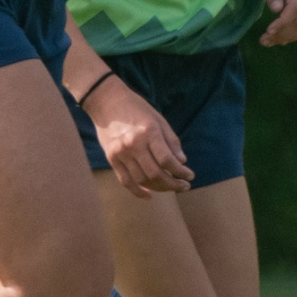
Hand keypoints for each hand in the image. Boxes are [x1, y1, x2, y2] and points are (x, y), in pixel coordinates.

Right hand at [84, 76, 193, 198]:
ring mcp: (121, 152)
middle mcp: (133, 144)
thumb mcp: (158, 119)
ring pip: (142, 180)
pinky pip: (125, 181)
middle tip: (184, 186)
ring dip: (159, 188)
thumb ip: (171, 141)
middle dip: (173, 184)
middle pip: (155, 173)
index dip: (181, 172)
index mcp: (148, 132)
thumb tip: (182, 162)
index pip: (167, 160)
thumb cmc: (136, 108)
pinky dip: (138, 191)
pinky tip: (149, 194)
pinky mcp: (111, 158)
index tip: (190, 176)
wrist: (106, 101)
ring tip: (170, 187)